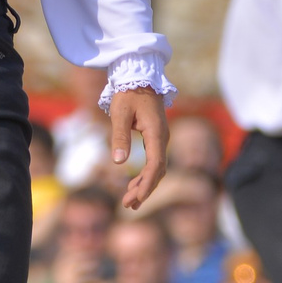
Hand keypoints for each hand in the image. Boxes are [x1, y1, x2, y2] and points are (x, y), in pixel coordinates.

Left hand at [107, 88, 168, 210]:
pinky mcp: (156, 137)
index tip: (136, 199)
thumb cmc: (128, 93)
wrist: (139, 76)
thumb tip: (118, 161)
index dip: (147, 184)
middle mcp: (163, 138)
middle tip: (127, 205)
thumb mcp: (120, 113)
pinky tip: (133, 184)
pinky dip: (145, 175)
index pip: (155, 165)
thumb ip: (119, 136)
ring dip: (144, 185)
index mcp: (157, 133)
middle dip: (144, 189)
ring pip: (157, 168)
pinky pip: (154, 161)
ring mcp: (161, 138)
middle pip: (158, 171)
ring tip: (129, 201)